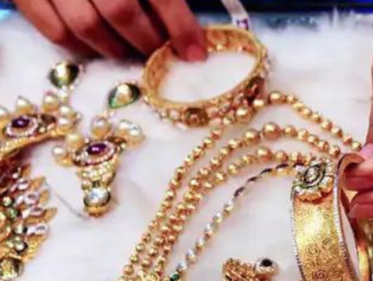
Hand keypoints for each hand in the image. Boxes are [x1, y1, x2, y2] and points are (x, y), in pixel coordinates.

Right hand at [14, 0, 205, 59]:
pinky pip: (53, 29)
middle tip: (159, 53)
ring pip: (86, 25)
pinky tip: (96, 47)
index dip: (181, 27)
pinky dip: (79, 46)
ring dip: (114, 48)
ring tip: (130, 51)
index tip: (195, 53)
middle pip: (121, 11)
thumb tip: (189, 26)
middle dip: (147, 41)